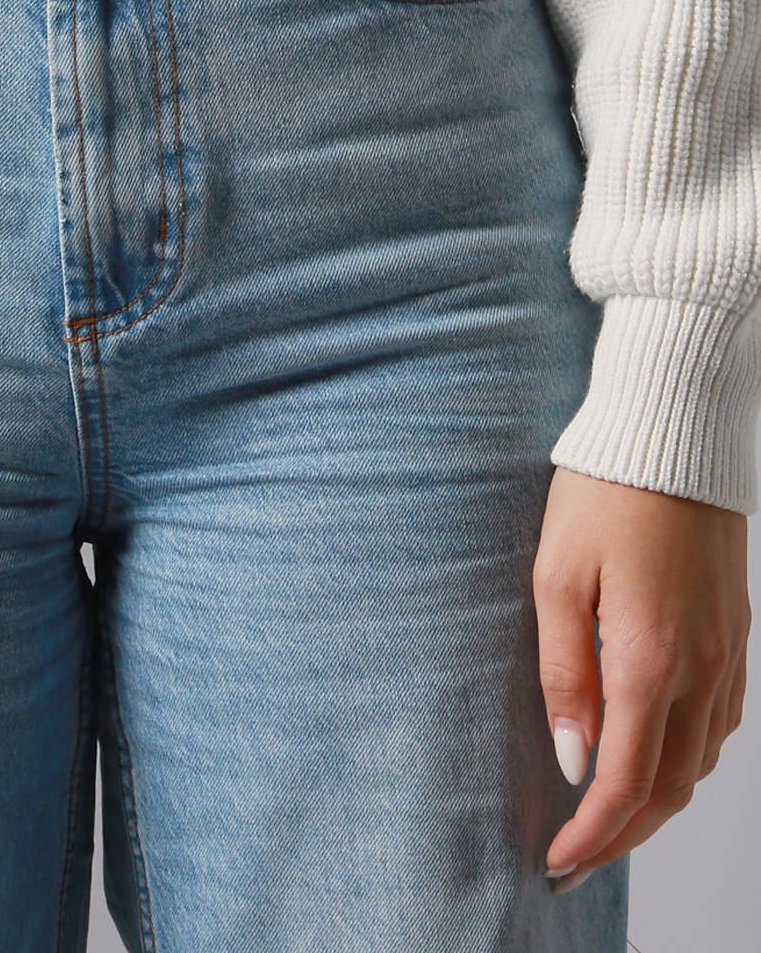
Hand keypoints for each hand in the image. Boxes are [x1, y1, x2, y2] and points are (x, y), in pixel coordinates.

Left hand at [534, 465, 749, 887]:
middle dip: (622, 837)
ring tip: (607, 819)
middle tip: (575, 859)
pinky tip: (656, 755)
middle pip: (669, 787)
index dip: (591, 834)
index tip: (555, 859)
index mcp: (650, 659)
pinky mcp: (735, 633)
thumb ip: (563, 673)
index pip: (625, 781)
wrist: (672, 431)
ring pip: (700, 761)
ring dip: (656, 802)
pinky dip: (687, 758)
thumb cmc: (603, 493)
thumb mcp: (555, 577)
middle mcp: (700, 667)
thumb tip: (573, 759)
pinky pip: (720, 722)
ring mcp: (726, 652)